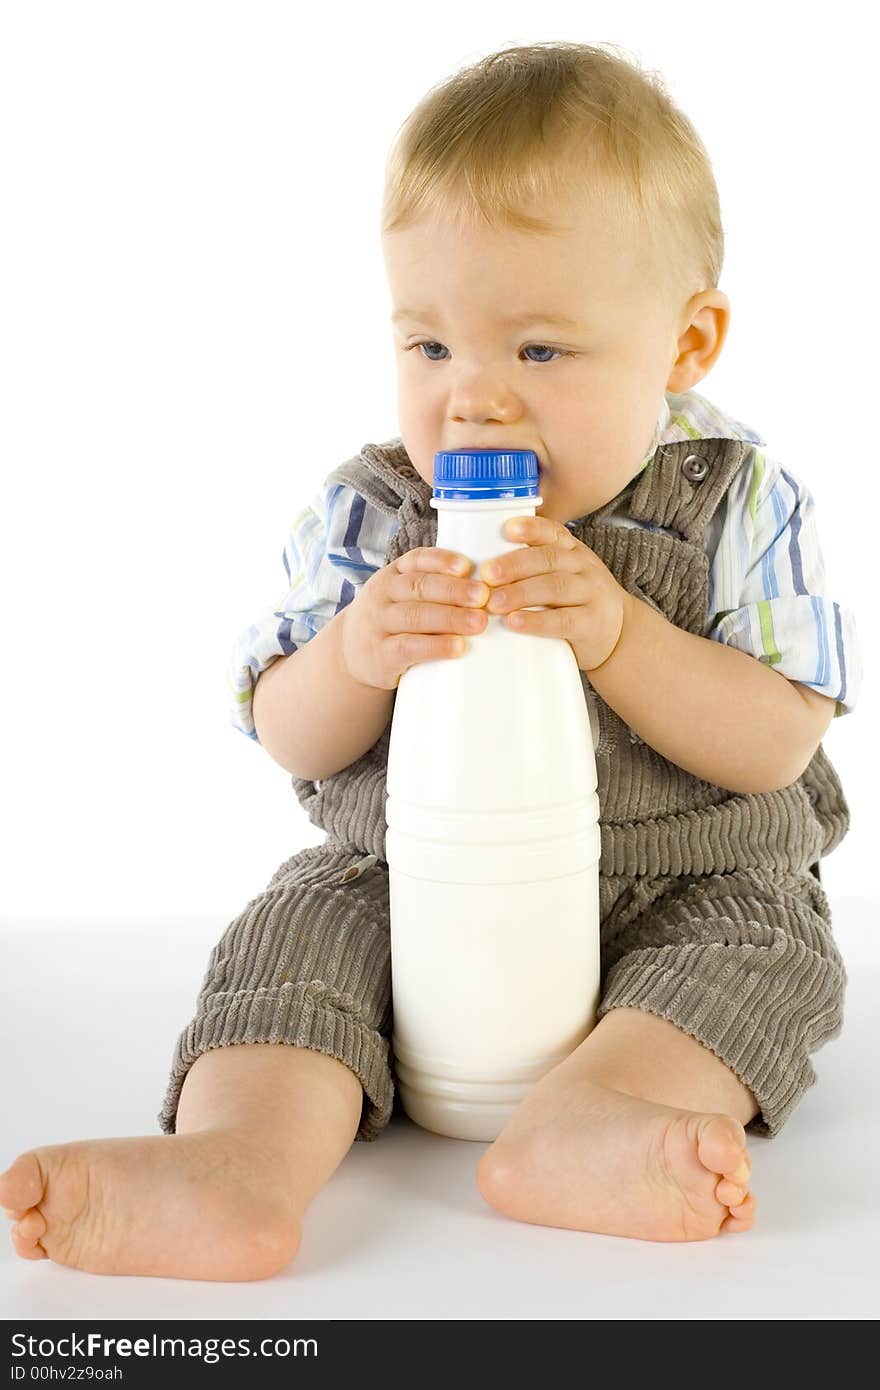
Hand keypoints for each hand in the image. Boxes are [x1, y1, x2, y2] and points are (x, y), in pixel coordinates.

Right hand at [341, 547, 489, 689]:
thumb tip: (491, 584)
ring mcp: (378, 624)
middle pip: (419, 587)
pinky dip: (435, 647)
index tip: (468, 566)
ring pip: (415, 616)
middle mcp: (382, 594)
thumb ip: (434, 587)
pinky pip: (408, 647)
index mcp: (393, 574)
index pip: (417, 559)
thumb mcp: (403, 596)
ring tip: (480, 622)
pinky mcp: (381, 655)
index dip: (442, 561)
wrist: (352, 654)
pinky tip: (458, 647)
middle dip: (454, 590)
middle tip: (485, 596)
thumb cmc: (393, 621)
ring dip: (450, 618)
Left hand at [479, 515, 628, 672]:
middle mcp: (583, 567)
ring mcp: (591, 595)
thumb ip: (533, 565)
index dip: (531, 528)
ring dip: (520, 593)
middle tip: (485, 574)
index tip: (506, 529)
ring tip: (492, 602)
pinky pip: (564, 620)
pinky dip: (537, 621)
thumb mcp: (562, 574)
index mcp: (571, 551)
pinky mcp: (591, 625)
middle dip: (514, 565)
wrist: (619, 634)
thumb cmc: (575, 601)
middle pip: (548, 559)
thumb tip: (478, 561)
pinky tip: (515, 622)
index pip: (552, 532)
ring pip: (555, 587)